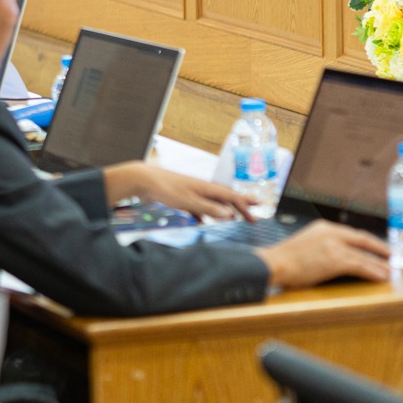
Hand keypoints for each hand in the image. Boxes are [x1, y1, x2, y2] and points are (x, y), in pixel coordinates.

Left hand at [105, 163, 253, 220]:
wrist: (142, 180)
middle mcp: (201, 188)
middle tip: (252, 219)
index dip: (245, 201)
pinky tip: (203, 222)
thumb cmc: (165, 189)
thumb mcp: (188, 201)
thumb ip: (208, 208)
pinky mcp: (181, 197)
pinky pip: (197, 207)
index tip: (260, 205)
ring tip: (234, 219)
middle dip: (239, 208)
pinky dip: (203, 214)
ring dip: (223, 211)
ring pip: (212, 203)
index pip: (230, 196)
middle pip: (224, 199)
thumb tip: (229, 214)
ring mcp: (191, 192)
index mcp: (205, 188)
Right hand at [259, 221, 390, 289]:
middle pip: (362, 239)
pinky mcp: (336, 260)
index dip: (367, 241)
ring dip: (379, 264)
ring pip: (364, 255)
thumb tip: (332, 257)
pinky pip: (361, 266)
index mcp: (322, 227)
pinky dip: (373, 272)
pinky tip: (381, 277)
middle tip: (391, 256)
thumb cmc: (283, 260)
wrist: (273, 263)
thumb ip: (320, 246)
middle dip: (379, 248)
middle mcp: (330, 233)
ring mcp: (334, 245)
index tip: (377, 246)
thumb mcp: (305, 245)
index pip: (351, 233)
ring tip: (390, 271)